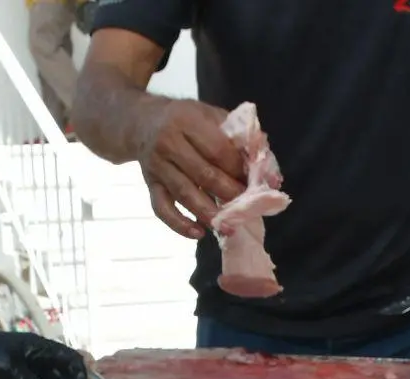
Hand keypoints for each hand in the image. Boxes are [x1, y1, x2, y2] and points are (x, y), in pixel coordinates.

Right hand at [135, 99, 246, 238]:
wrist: (143, 122)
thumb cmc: (187, 119)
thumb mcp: (211, 115)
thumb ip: (239, 137)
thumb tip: (267, 170)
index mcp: (187, 121)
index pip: (218, 150)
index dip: (238, 169)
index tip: (254, 182)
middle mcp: (168, 143)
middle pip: (204, 174)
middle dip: (229, 193)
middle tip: (247, 206)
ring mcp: (157, 166)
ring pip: (184, 194)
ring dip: (208, 213)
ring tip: (228, 226)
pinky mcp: (150, 184)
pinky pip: (162, 208)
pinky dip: (179, 224)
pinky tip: (198, 233)